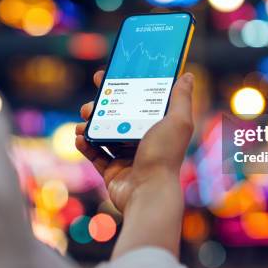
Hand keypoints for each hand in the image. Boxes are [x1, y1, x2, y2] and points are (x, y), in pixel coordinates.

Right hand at [75, 71, 194, 212]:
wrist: (148, 192)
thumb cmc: (164, 155)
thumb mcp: (177, 121)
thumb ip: (181, 97)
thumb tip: (187, 75)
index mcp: (157, 127)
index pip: (138, 102)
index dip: (123, 88)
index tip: (107, 77)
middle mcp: (143, 141)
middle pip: (117, 117)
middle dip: (101, 108)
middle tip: (90, 104)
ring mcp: (127, 158)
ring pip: (103, 135)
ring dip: (90, 125)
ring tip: (83, 122)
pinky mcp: (113, 173)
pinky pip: (95, 155)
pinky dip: (85, 145)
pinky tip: (80, 137)